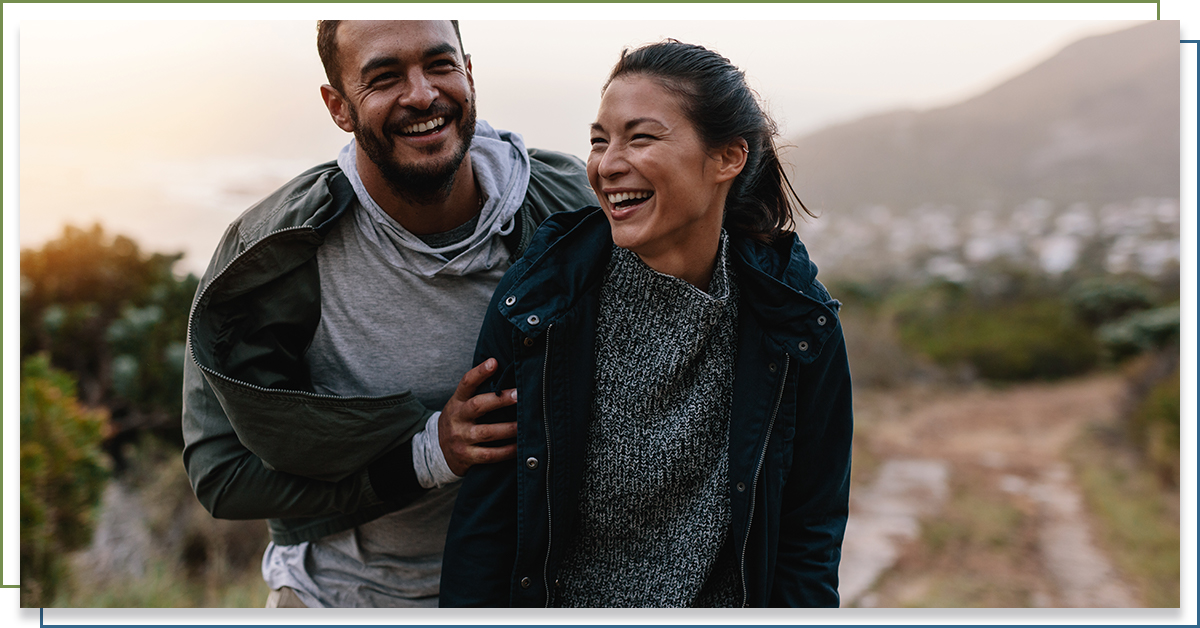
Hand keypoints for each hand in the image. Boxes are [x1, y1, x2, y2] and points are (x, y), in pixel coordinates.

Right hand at [438, 358, 518, 475]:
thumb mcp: (461, 405)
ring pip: (486, 432)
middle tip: (519, 395)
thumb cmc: (461, 422)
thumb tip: (508, 372)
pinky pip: (490, 455)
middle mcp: (457, 418)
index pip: (466, 383)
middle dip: (499, 400)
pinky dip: (507, 451)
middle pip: (477, 406)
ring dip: (508, 428)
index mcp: (457, 402)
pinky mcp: (466, 457)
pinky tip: (520, 447)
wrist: (439, 453)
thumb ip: (479, 392)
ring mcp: (460, 439)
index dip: (479, 372)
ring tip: (524, 424)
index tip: (494, 362)